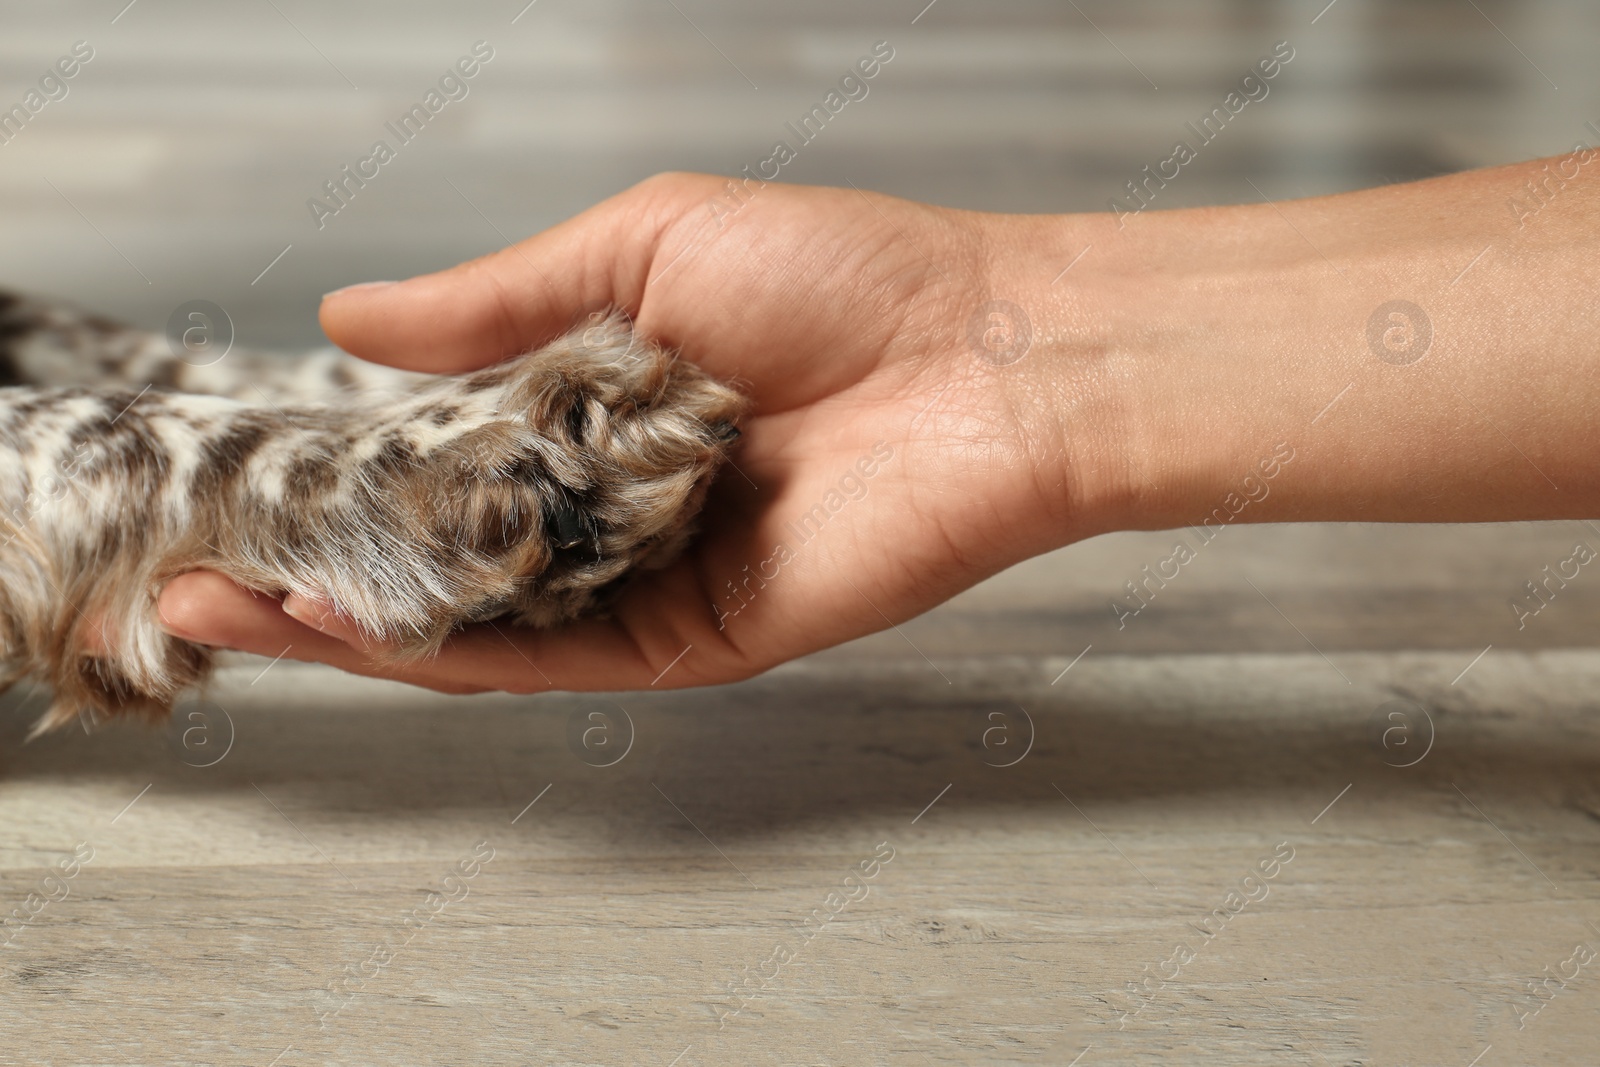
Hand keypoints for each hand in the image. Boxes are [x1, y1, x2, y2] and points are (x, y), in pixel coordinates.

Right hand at [156, 174, 1116, 692]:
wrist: (993, 354)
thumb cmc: (850, 278)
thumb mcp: (640, 251)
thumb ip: (496, 302)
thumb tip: (354, 318)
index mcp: (602, 408)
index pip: (447, 458)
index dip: (346, 476)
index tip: (250, 481)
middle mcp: (619, 505)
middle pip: (453, 558)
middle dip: (329, 570)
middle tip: (211, 574)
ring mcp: (655, 578)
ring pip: (489, 624)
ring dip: (362, 627)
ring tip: (242, 612)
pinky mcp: (699, 636)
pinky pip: (561, 657)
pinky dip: (458, 655)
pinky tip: (364, 636)